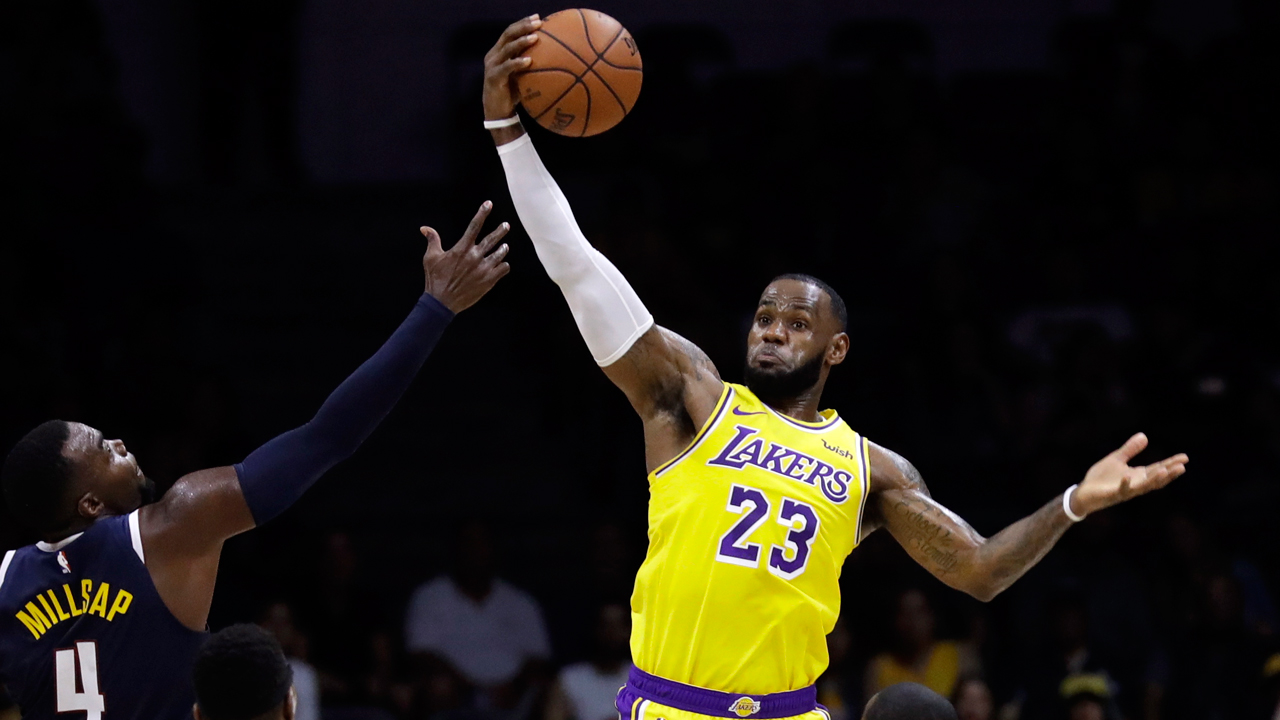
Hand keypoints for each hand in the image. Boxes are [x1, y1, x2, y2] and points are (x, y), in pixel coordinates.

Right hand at [421, 201, 510, 312]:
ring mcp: (483, 269)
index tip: (488, 204)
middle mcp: (475, 257)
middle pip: (492, 240)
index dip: (482, 213)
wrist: (442, 302)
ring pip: (500, 255)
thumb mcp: (430, 258)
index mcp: (461, 249)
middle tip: (506, 225)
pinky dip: (504, 266)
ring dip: (503, 249)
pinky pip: (503, 269)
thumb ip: (432, 240)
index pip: (474, 226)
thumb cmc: (435, 279)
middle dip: (500, 231)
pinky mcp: (489, 281)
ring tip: (505, 246)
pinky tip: (503, 265)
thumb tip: (424, 228)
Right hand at [483, 15, 541, 119]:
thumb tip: (553, 55)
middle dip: (523, 27)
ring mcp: (492, 66)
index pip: (510, 32)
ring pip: (506, 48)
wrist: (498, 112)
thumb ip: (530, 62)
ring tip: (535, 38)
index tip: (538, 17)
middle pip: (508, 35)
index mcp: (499, 52)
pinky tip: (529, 61)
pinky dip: (517, 63)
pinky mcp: (493, 78)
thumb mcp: (522, 74)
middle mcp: (494, 55)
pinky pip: (506, 68)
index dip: (523, 23)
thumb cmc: (513, 92)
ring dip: (521, 42)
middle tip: (538, 23)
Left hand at [1072, 433, 1188, 515]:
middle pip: (1155, 479)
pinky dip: (1125, 484)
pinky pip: (1120, 490)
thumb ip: (1130, 449)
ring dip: (1153, 480)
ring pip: (1143, 487)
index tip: (1185, 457)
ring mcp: (1125, 491)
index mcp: (1138, 475)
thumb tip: (1144, 436)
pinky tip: (1127, 476)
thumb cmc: (1101, 478)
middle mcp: (1135, 484)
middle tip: (1182, 466)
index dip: (1171, 463)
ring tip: (1164, 471)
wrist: (1084, 493)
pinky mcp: (1112, 494)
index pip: (1158, 468)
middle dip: (1169, 473)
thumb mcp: (1116, 459)